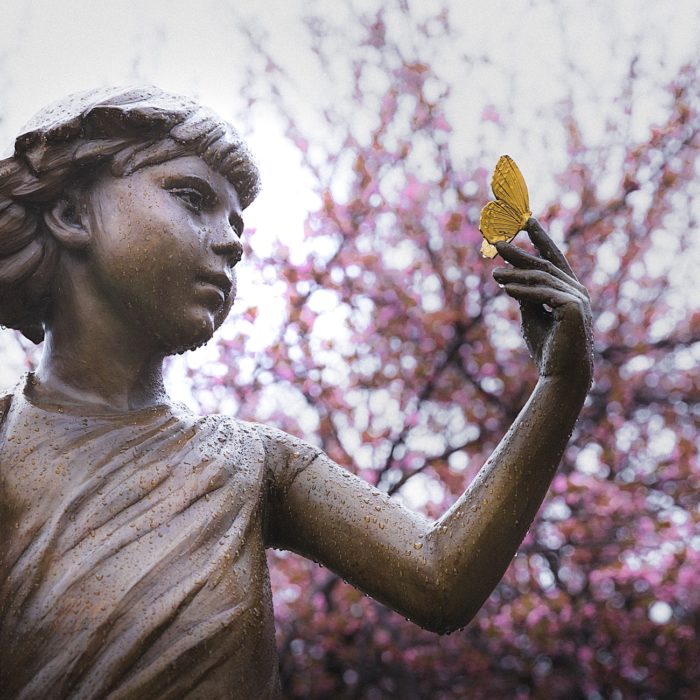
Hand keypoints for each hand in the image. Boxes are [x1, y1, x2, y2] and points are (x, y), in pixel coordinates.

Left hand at [492, 219, 592, 387]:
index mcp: (570, 290)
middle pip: (544, 264)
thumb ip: (526, 297)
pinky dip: (522, 291)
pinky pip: (541, 294)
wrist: (561, 375)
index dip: (541, 238)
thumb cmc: (547, 349)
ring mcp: (578, 298)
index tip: (527, 220)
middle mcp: (577, 290)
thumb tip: (511, 279)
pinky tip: (505, 289)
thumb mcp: (532, 317)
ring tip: (493, 273)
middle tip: (496, 243)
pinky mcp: (573, 308)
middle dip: (520, 253)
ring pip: (540, 278)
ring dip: (514, 274)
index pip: (554, 258)